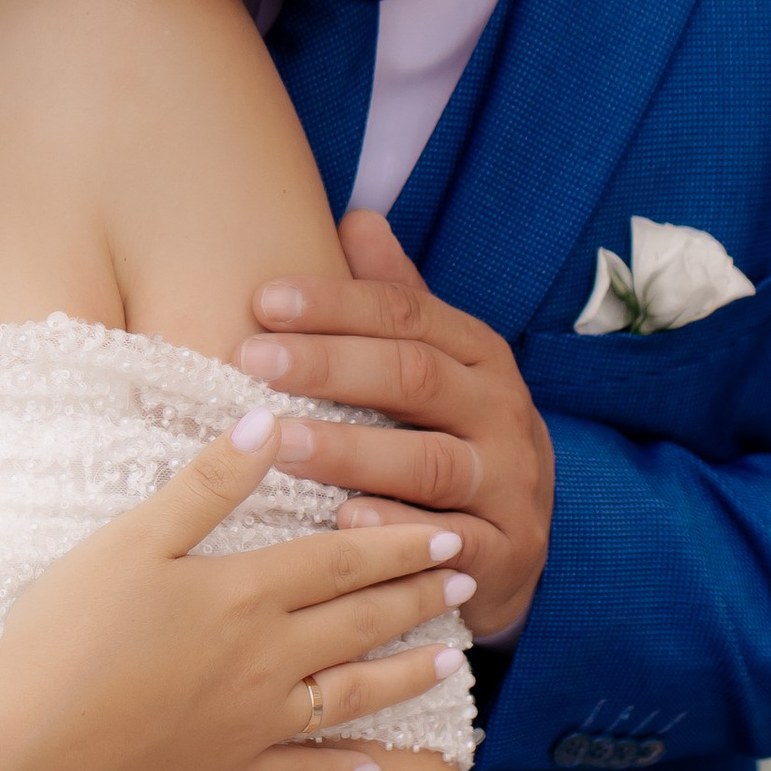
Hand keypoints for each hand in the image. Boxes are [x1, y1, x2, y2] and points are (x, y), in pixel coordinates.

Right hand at [0, 413, 472, 770]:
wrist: (30, 751)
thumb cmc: (68, 635)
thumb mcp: (132, 541)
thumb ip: (207, 483)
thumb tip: (268, 419)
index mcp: (244, 594)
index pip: (342, 560)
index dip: (399, 544)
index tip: (450, 532)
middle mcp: (267, 660)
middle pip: (359, 622)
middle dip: (418, 599)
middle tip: (469, 583)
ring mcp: (252, 724)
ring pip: (350, 697)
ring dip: (405, 676)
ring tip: (451, 661)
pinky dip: (342, 770)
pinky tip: (374, 767)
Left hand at [239, 216, 553, 639]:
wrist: (518, 544)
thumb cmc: (453, 438)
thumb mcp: (438, 365)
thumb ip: (397, 300)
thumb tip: (356, 218)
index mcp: (479, 357)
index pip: (408, 314)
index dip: (337, 304)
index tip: (264, 300)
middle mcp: (501, 413)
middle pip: (416, 377)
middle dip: (331, 366)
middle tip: (252, 361)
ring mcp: (508, 485)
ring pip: (429, 462)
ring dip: (351, 451)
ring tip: (280, 442)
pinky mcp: (504, 552)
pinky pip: (452, 541)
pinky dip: (398, 530)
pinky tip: (342, 520)